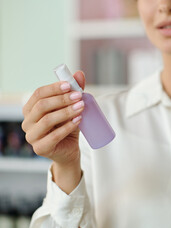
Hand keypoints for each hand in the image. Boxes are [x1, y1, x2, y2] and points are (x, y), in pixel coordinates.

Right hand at [22, 71, 85, 192]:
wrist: (69, 150)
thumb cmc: (68, 127)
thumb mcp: (72, 107)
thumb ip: (74, 91)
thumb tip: (79, 74)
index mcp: (31, 109)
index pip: (38, 94)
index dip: (54, 88)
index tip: (70, 85)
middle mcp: (27, 122)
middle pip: (42, 106)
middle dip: (62, 99)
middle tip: (79, 97)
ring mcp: (32, 136)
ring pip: (47, 120)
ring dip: (66, 112)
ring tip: (81, 107)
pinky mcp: (40, 148)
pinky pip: (53, 136)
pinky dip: (67, 127)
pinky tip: (78, 120)